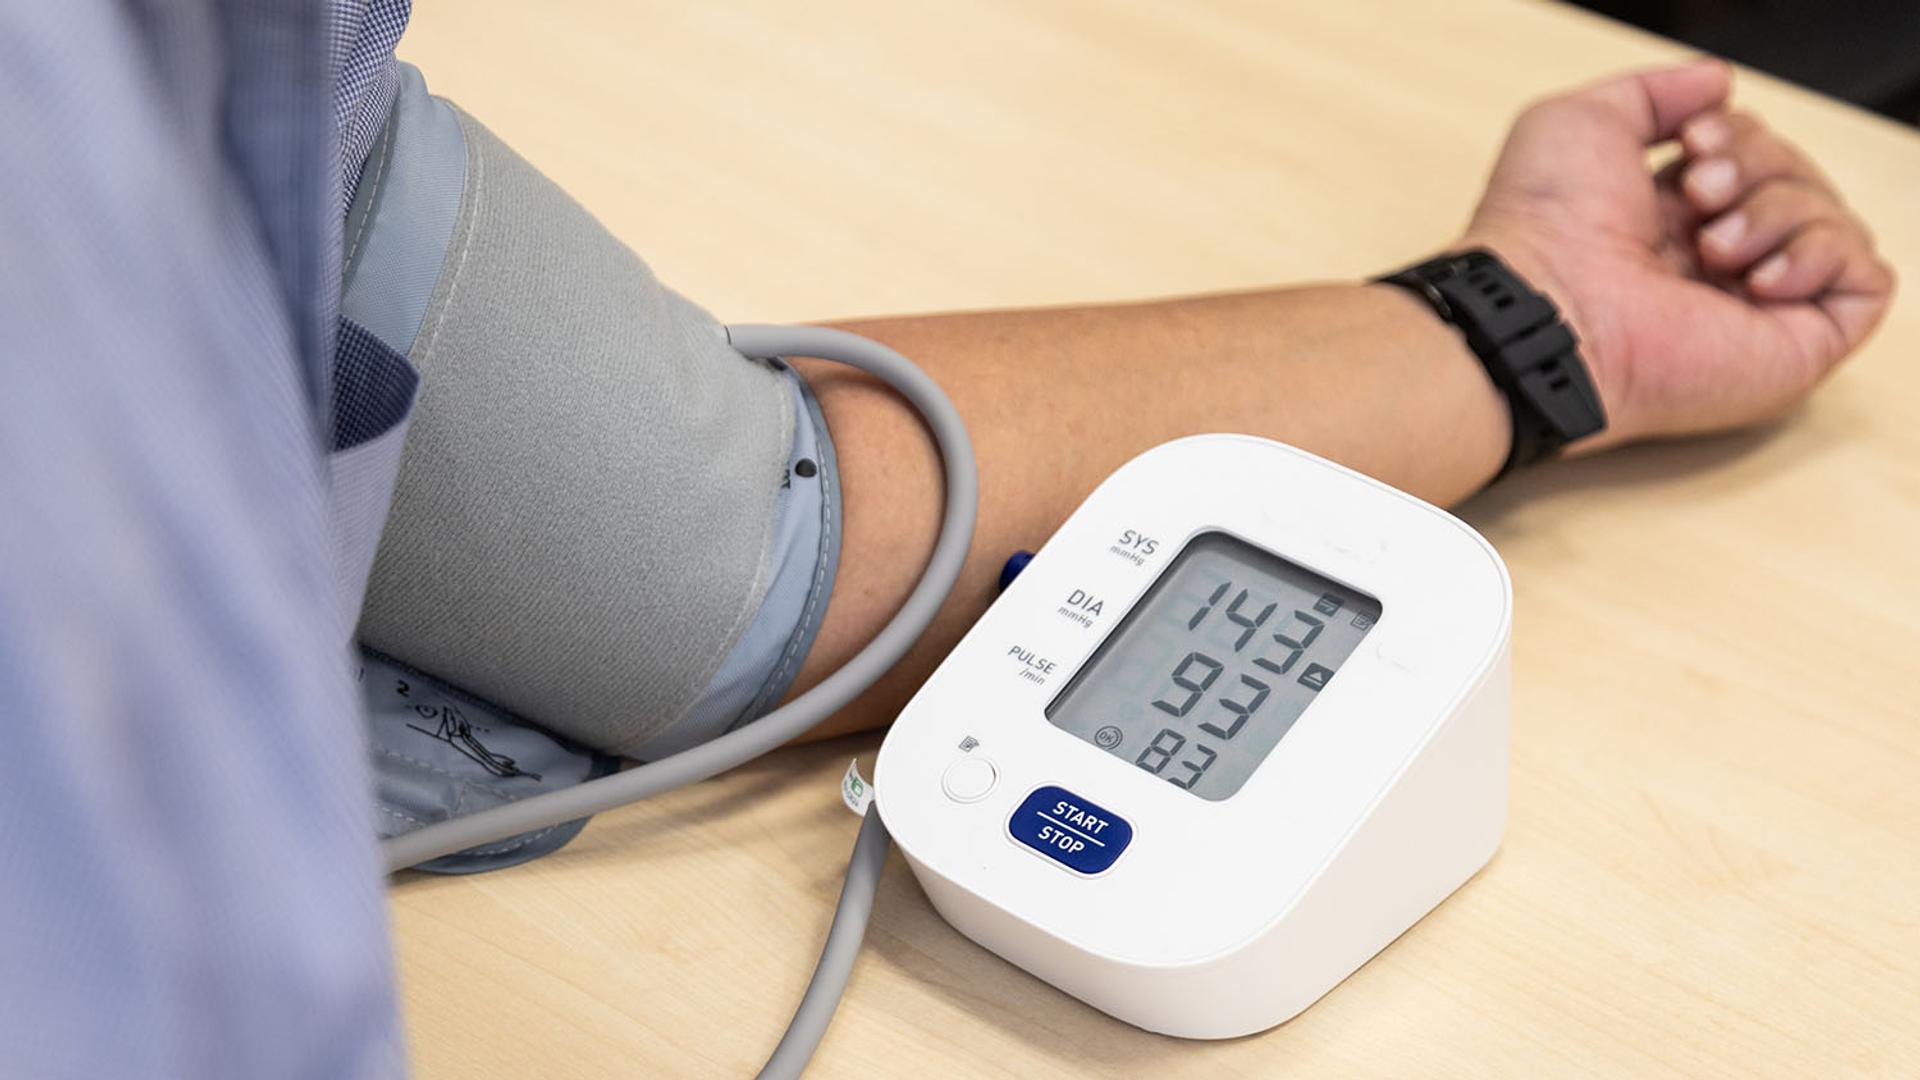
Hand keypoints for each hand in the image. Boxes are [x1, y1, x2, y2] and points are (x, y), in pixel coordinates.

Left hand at [1460, 59, 1893, 449]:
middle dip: (1758, 164)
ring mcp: (1759, 310)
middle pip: (1797, 179)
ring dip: (1778, 210)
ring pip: (1831, 221)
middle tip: (1699, 192)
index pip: (1754, 156)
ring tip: (1713, 246)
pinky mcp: (1798, 350)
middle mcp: (1717, 267)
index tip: (1694, 140)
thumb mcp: (1582, 122)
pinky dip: (1823, 254)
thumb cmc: (1547, 225)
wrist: (1549, 307)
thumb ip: (1652, 93)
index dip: (1739, 134)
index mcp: (1671, 221)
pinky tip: (1759, 276)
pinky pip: (1867, 279)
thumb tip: (1719, 84)